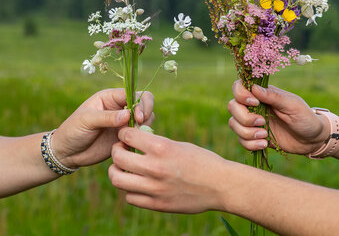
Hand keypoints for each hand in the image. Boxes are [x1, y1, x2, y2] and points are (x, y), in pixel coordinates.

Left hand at [51, 89, 153, 168]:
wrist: (67, 152)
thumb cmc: (72, 131)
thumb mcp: (86, 121)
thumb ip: (107, 117)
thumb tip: (128, 114)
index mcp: (110, 97)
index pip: (134, 93)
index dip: (140, 103)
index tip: (138, 117)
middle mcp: (120, 108)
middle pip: (145, 103)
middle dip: (146, 113)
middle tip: (140, 126)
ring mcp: (124, 123)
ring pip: (146, 119)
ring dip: (144, 127)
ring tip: (131, 137)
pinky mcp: (126, 137)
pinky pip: (141, 135)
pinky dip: (141, 139)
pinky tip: (129, 146)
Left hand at [109, 127, 229, 213]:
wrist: (221, 186)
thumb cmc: (203, 161)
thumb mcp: (179, 145)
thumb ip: (156, 145)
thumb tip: (135, 144)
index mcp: (162, 147)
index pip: (127, 136)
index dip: (124, 134)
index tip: (127, 136)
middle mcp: (155, 168)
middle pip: (117, 158)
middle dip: (117, 151)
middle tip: (123, 151)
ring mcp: (154, 189)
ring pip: (118, 180)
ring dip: (117, 172)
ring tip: (125, 169)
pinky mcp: (157, 205)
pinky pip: (131, 197)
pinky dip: (131, 190)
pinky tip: (139, 184)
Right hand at [227, 80, 328, 153]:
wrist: (312, 140)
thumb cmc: (305, 118)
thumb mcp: (293, 105)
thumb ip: (273, 97)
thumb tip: (254, 88)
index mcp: (262, 94)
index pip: (239, 87)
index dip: (241, 95)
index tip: (255, 104)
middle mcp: (253, 107)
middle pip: (232, 106)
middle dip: (244, 117)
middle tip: (262, 123)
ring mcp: (252, 122)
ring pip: (233, 124)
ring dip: (247, 132)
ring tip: (265, 136)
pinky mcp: (253, 137)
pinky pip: (241, 140)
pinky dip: (250, 144)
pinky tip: (264, 144)